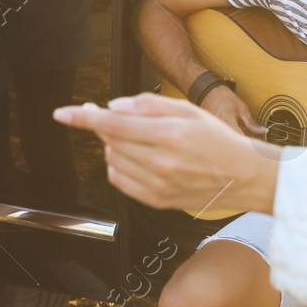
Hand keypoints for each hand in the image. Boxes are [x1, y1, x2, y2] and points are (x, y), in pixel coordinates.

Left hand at [55, 94, 280, 214]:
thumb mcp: (190, 110)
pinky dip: (119, 166)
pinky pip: (120, 181)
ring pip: (113, 160)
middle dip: (103, 126)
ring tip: (140, 139)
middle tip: (111, 116)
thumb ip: (150, 105)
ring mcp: (157, 185)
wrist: (244, 177)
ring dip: (115, 146)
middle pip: (110, 141)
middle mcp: (161, 162)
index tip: (62, 113)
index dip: (83, 118)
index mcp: (169, 135)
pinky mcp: (156, 201)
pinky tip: (138, 158)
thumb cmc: (220, 140)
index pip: (114, 124)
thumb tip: (114, 107)